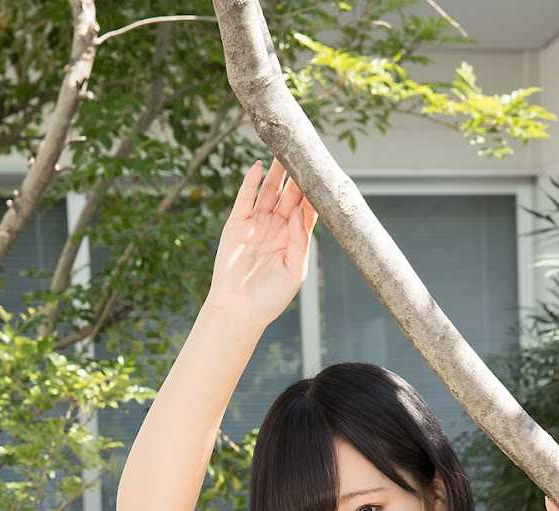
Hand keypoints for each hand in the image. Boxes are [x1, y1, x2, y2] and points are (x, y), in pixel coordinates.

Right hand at [206, 156, 318, 330]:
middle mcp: (276, 228)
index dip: (313, 191)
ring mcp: (256, 224)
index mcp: (293, 239)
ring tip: (283, 151)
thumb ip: (301, 240)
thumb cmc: (269, 298)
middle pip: (289, 195)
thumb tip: (301, 210)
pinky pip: (245, 198)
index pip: (306, 209)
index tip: (321, 173)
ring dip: (276, 172)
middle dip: (296, 175)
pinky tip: (259, 167)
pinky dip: (251, 182)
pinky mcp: (237, 224)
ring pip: (269, 191)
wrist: (238, 311)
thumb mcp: (295, 271)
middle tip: (303, 152)